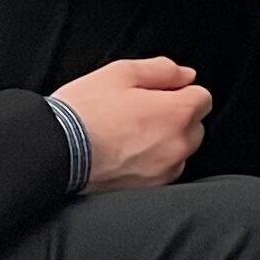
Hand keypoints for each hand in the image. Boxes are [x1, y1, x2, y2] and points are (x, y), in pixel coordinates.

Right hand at [53, 57, 209, 191]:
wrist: (56, 151)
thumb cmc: (85, 112)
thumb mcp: (121, 73)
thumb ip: (162, 70)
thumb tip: (186, 75)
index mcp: (177, 113)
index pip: (202, 97)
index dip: (180, 91)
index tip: (158, 93)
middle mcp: (178, 145)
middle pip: (194, 125)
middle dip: (175, 116)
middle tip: (139, 111)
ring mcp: (165, 171)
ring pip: (179, 150)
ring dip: (165, 141)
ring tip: (129, 134)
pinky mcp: (149, 189)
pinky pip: (163, 170)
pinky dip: (152, 162)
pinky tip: (126, 153)